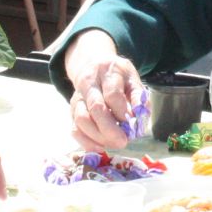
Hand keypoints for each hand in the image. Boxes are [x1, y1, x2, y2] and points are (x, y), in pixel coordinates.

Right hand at [65, 29, 142, 149]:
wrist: (92, 64)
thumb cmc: (117, 76)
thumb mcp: (132, 78)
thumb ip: (139, 98)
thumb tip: (139, 121)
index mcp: (107, 72)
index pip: (112, 94)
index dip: (122, 113)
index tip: (132, 124)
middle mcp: (89, 83)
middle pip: (95, 107)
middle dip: (109, 129)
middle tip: (123, 142)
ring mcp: (78, 97)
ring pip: (81, 119)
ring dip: (98, 137)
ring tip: (113, 144)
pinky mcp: (72, 110)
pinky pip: (74, 129)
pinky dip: (86, 142)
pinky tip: (100, 147)